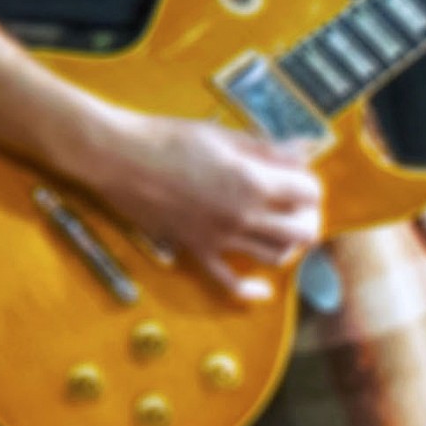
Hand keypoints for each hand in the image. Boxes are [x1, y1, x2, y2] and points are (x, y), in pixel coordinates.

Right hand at [69, 108, 322, 301]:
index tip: (295, 174)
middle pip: (304, 231)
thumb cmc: (165, 138)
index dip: (307, 181)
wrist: (117, 156)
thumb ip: (267, 147)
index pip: (309, 191)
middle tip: (295, 203)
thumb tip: (306, 147)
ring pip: (277, 256)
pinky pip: (228, 281)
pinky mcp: (196, 248)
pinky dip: (249, 290)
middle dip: (307, 216)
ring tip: (279, 229)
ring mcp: (220, 236)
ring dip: (287, 245)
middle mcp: (243, 215)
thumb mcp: (221, 135)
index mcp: (253, 181)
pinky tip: (262, 289)